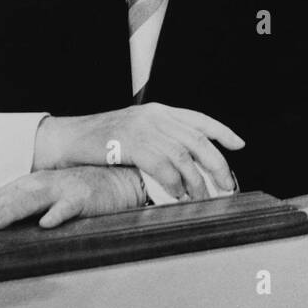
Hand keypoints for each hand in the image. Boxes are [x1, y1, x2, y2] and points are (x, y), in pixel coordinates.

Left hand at [0, 166, 144, 231]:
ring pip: (33, 198)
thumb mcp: (51, 196)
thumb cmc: (83, 193)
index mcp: (33, 182)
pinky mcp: (84, 197)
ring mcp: (64, 188)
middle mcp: (45, 182)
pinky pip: (68, 206)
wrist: (121, 182)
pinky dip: (56, 214)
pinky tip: (46, 224)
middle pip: (9, 196)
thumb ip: (28, 207)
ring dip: (11, 211)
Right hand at [33, 104, 244, 199]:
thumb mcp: (135, 130)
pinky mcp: (132, 144)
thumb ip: (159, 137)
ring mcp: (144, 128)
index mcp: (160, 110)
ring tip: (203, 197)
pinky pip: (162, 165)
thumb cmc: (100, 140)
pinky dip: (174, 182)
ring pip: (183, 156)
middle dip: (217, 164)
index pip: (200, 119)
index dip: (222, 132)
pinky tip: (178, 195)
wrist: (67, 139)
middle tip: (227, 184)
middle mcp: (156, 116)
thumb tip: (185, 160)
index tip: (239, 145)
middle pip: (197, 140)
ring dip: (196, 180)